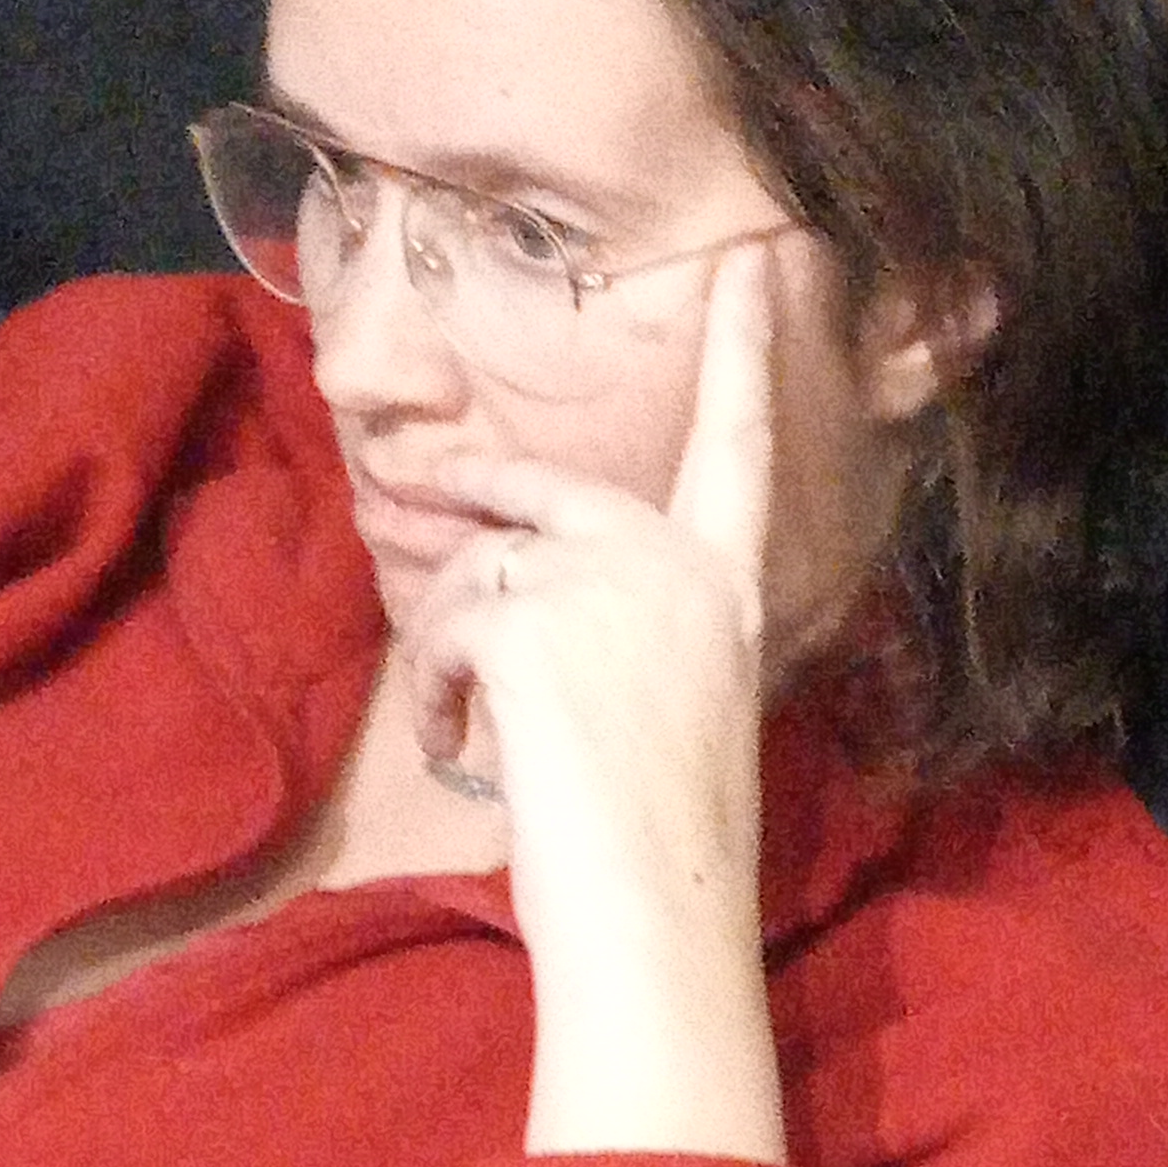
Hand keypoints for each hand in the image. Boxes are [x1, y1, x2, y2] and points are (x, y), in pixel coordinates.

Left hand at [401, 239, 788, 1163]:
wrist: (653, 906)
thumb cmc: (668, 845)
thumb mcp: (678, 711)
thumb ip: (637, 633)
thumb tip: (524, 601)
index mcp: (728, 591)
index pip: (740, 449)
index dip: (744, 352)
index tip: (749, 260)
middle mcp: (674, 564)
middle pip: (550, 492)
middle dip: (473, 496)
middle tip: (418, 487)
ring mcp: (602, 580)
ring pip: (475, 572)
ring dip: (445, 652)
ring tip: (463, 737)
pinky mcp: (527, 613)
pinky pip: (442, 624)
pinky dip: (432, 692)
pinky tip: (459, 753)